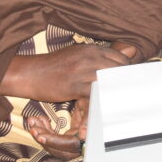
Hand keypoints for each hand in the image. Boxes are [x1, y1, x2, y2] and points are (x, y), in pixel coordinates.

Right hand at [1, 41, 138, 155]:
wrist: (30, 73)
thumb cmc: (54, 66)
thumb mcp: (78, 55)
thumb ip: (102, 56)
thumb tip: (131, 51)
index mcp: (93, 49)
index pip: (120, 59)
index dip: (127, 73)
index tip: (130, 84)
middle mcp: (90, 57)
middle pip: (119, 70)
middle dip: (125, 84)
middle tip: (130, 97)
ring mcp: (83, 70)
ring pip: (109, 82)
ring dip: (117, 94)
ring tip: (123, 106)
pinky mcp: (75, 85)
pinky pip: (95, 95)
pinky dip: (102, 104)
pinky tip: (106, 111)